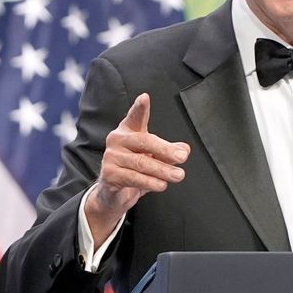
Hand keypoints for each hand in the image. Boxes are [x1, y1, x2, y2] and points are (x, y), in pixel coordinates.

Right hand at [84, 93, 189, 246]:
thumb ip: (168, 151)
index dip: (140, 108)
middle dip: (165, 149)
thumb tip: (183, 149)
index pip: (135, 117)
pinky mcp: (109, 175)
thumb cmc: (134, 170)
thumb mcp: (154, 158)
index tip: (145, 98)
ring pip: (141, 162)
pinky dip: (150, 182)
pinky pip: (133, 178)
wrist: (113, 194)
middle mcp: (117, 140)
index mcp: (128, 131)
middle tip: (182, 157)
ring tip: (178, 175)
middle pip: (143, 141)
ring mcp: (111, 157)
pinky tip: (161, 184)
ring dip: (162, 170)